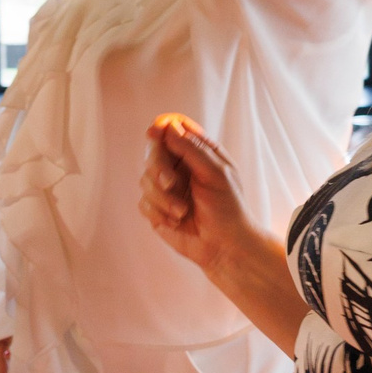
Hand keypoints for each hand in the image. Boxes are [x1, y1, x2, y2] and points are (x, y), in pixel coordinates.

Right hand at [140, 114, 254, 280]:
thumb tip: (168, 126)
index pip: (174, 130)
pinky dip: (159, 212)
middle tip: (170, 183)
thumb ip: (191, 149)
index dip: (162, 128)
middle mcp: (179, 167)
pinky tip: (176, 221)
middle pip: (153, 152)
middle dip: (158, 168)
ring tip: (182, 212)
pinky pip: (144, 202)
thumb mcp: (215, 173)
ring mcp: (166, 188)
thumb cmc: (227, 208)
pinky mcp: (157, 208)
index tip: (154, 134)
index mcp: (197, 153)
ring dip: (163, 198)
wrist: (224, 246)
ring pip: (145, 179)